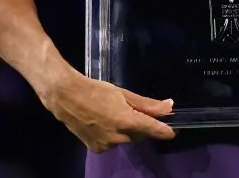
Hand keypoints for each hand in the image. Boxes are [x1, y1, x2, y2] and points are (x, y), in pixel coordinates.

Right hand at [41, 69, 175, 152]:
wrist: (66, 97)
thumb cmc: (96, 91)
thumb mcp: (123, 94)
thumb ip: (146, 104)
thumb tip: (168, 106)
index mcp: (125, 120)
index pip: (151, 129)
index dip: (163, 131)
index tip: (172, 133)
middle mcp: (116, 137)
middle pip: (139, 134)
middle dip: (141, 125)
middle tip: (133, 111)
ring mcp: (105, 145)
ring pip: (126, 139)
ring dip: (127, 130)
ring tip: (113, 114)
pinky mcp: (96, 148)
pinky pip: (113, 143)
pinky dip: (114, 135)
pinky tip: (104, 123)